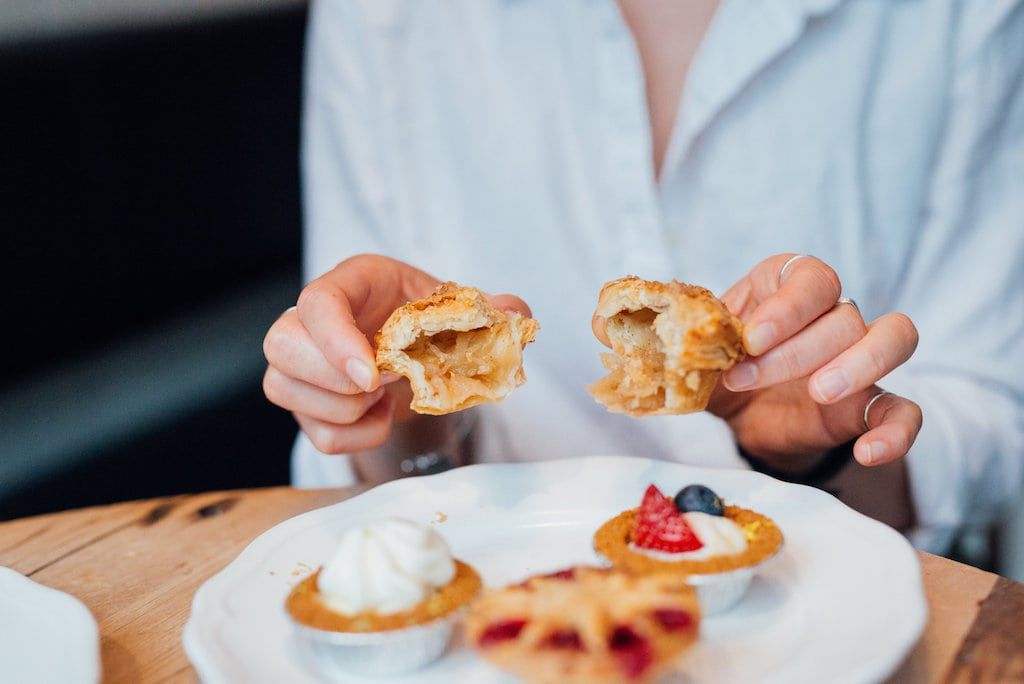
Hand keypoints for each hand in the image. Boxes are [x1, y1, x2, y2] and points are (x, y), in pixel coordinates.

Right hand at [262, 254, 529, 453]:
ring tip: (385, 396)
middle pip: (279, 346)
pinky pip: (313, 435)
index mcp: (353, 283)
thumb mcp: (462, 306)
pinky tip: (381, 417)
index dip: (335, 340)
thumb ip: (491, 308)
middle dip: (333, 380)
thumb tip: (516, 315)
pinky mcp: (306, 403)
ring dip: (344, 410)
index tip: (371, 375)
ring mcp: (301, 363)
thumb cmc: (431, 320)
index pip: (316, 301)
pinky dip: (354, 438)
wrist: (420, 350)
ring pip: (282, 389)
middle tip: (382, 384)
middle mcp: (313, 319)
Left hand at [711, 254, 921, 469]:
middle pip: (843, 315)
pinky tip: (868, 451)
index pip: (810, 277)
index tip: (752, 337)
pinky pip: (904, 411)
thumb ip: (690, 338)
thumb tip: (659, 335)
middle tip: (745, 378)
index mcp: (786, 286)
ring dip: (859, 364)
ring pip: (893, 338)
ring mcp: (857, 358)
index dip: (788, 305)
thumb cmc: (719, 364)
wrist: (737, 413)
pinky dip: (896, 431)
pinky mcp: (868, 405)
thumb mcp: (698, 348)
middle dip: (794, 351)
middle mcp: (831, 313)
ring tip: (818, 391)